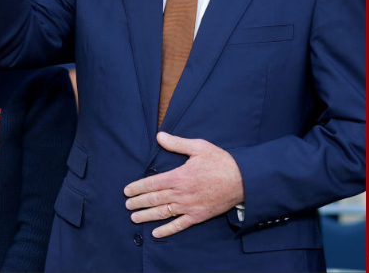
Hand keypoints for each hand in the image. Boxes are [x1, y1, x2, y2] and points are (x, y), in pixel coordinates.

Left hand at [124, 132, 243, 237]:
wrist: (242, 179)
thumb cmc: (221, 161)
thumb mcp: (199, 147)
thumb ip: (177, 143)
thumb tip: (160, 136)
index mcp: (179, 176)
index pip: (152, 183)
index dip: (138, 188)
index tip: (127, 190)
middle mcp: (181, 193)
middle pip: (154, 199)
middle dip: (138, 202)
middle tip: (127, 204)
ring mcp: (188, 206)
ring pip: (162, 213)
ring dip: (146, 216)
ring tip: (134, 217)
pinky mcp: (198, 215)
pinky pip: (179, 225)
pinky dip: (166, 230)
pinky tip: (155, 232)